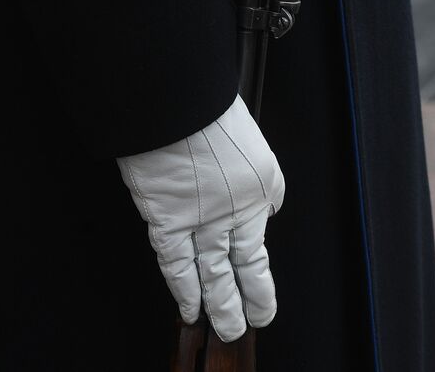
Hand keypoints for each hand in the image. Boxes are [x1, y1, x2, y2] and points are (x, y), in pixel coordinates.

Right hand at [117, 94, 285, 341]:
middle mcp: (235, 213)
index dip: (262, 281)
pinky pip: (176, 265)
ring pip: (213, 275)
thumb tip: (267, 207)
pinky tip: (188, 309)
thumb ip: (263, 182)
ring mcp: (202, 221)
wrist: (179, 106)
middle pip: (244, 268)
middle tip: (252, 322)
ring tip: (227, 328)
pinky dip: (183, 290)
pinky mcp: (167, 221)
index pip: (261, 248)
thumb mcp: (256, 146)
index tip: (265, 302)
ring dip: (220, 304)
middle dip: (248, 300)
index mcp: (259, 191)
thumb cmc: (213, 115)